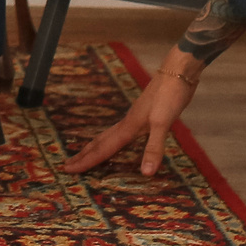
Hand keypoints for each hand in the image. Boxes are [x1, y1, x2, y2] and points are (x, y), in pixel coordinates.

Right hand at [62, 53, 199, 174]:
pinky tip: (119, 141)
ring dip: (96, 147)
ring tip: (85, 155)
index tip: (68, 169)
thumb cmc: (169, 96)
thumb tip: (146, 173)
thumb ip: (154, 147)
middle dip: (84, 155)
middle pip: (100, 142)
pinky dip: (113, 141)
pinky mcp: (145, 116)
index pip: (103, 148)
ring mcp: (135, 118)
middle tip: (68, 165)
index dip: (86, 161)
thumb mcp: (163, 123)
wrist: (178, 72)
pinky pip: (121, 134)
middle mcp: (127, 123)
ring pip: (109, 136)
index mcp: (128, 127)